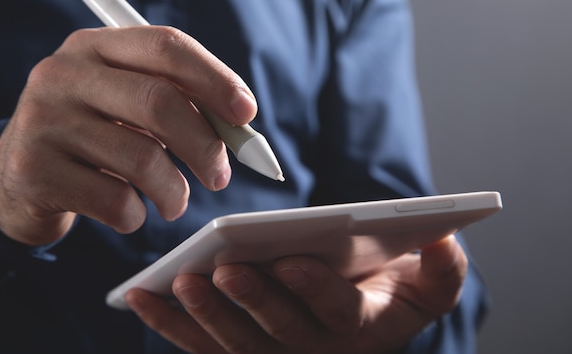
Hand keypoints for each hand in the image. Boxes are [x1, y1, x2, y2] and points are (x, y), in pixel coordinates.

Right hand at [0, 26, 256, 245]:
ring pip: (141, 158)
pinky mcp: (35, 171)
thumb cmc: (94, 136)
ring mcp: (44, 121)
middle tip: (221, 176)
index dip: (215, 79)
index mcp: (94, 46)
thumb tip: (243, 129)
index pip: (166, 46)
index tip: (246, 114)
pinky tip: (131, 211)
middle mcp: (63, 74)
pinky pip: (114, 200)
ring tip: (175, 202)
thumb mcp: (126, 105)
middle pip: (159, 101)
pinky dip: (137, 215)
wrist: (20, 177)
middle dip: (205, 145)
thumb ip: (180, 104)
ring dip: (175, 191)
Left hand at [125, 235, 466, 353]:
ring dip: (204, 315)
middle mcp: (312, 350)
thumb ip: (443, 268)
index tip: (293, 260)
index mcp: (359, 329)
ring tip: (180, 282)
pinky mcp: (237, 347)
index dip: (316, 289)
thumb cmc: (388, 288)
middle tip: (223, 270)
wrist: (359, 310)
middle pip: (277, 332)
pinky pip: (199, 343)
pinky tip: (139, 296)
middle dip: (251, 301)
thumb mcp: (427, 283)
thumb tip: (446, 240)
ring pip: (233, 341)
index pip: (337, 313)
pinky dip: (169, 323)